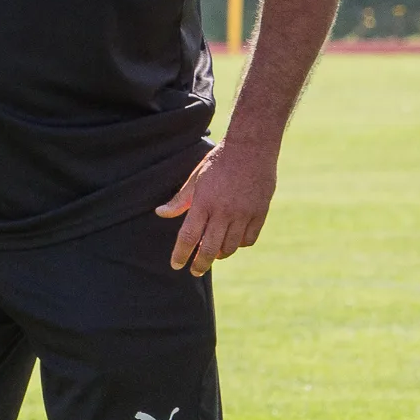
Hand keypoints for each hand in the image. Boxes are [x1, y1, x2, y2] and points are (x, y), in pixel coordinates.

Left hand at [155, 142, 276, 275]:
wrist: (251, 148)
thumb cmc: (219, 161)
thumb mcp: (196, 177)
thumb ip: (180, 199)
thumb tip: (160, 213)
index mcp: (204, 202)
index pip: (189, 236)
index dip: (180, 254)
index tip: (176, 265)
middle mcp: (223, 212)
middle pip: (209, 249)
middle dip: (199, 264)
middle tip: (195, 271)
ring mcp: (243, 214)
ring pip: (230, 248)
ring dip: (219, 255)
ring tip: (213, 254)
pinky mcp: (259, 213)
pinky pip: (248, 240)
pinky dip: (239, 244)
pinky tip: (233, 241)